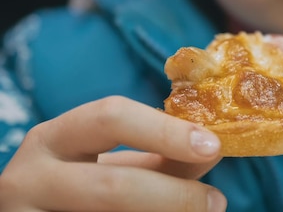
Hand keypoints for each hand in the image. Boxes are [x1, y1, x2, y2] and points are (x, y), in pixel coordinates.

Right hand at [0, 96, 226, 210]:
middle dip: (174, 195)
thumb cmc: (76, 192)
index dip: (167, 131)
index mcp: (53, 138)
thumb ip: (158, 158)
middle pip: (114, 185)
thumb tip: (212, 151)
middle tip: (216, 202)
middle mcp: (29, 177)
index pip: (112, 117)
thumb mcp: (109, 168)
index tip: (212, 146)